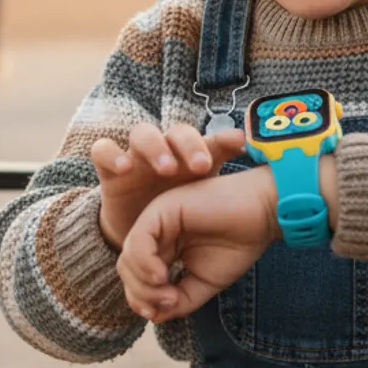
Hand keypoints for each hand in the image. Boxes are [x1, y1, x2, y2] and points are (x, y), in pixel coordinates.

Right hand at [92, 122, 246, 250]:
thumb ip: (224, 203)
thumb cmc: (175, 217)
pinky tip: (124, 167)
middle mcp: (165, 151)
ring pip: (142, 134)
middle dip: (189, 145)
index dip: (224, 139)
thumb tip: (263, 191)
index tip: (240, 145)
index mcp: (190, 160)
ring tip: (166, 166)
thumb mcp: (198, 212)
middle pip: (176, 133)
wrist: (136, 235)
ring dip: (155, 146)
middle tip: (201, 166)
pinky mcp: (110, 170)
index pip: (209, 140)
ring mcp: (136, 157)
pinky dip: (112, 154)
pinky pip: (103, 150)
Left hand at [118, 164, 279, 322]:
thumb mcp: (203, 283)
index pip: (136, 277)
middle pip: (127, 269)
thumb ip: (179, 300)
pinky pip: (138, 240)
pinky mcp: (162, 209)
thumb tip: (154, 316)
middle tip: (169, 303)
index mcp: (164, 246)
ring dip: (143, 284)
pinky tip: (162, 276)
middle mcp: (156, 232)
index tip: (163, 312)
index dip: (142, 300)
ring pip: (127, 257)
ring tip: (169, 294)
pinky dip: (144, 263)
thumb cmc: (238, 244)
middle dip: (141, 295)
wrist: (263, 213)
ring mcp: (157, 219)